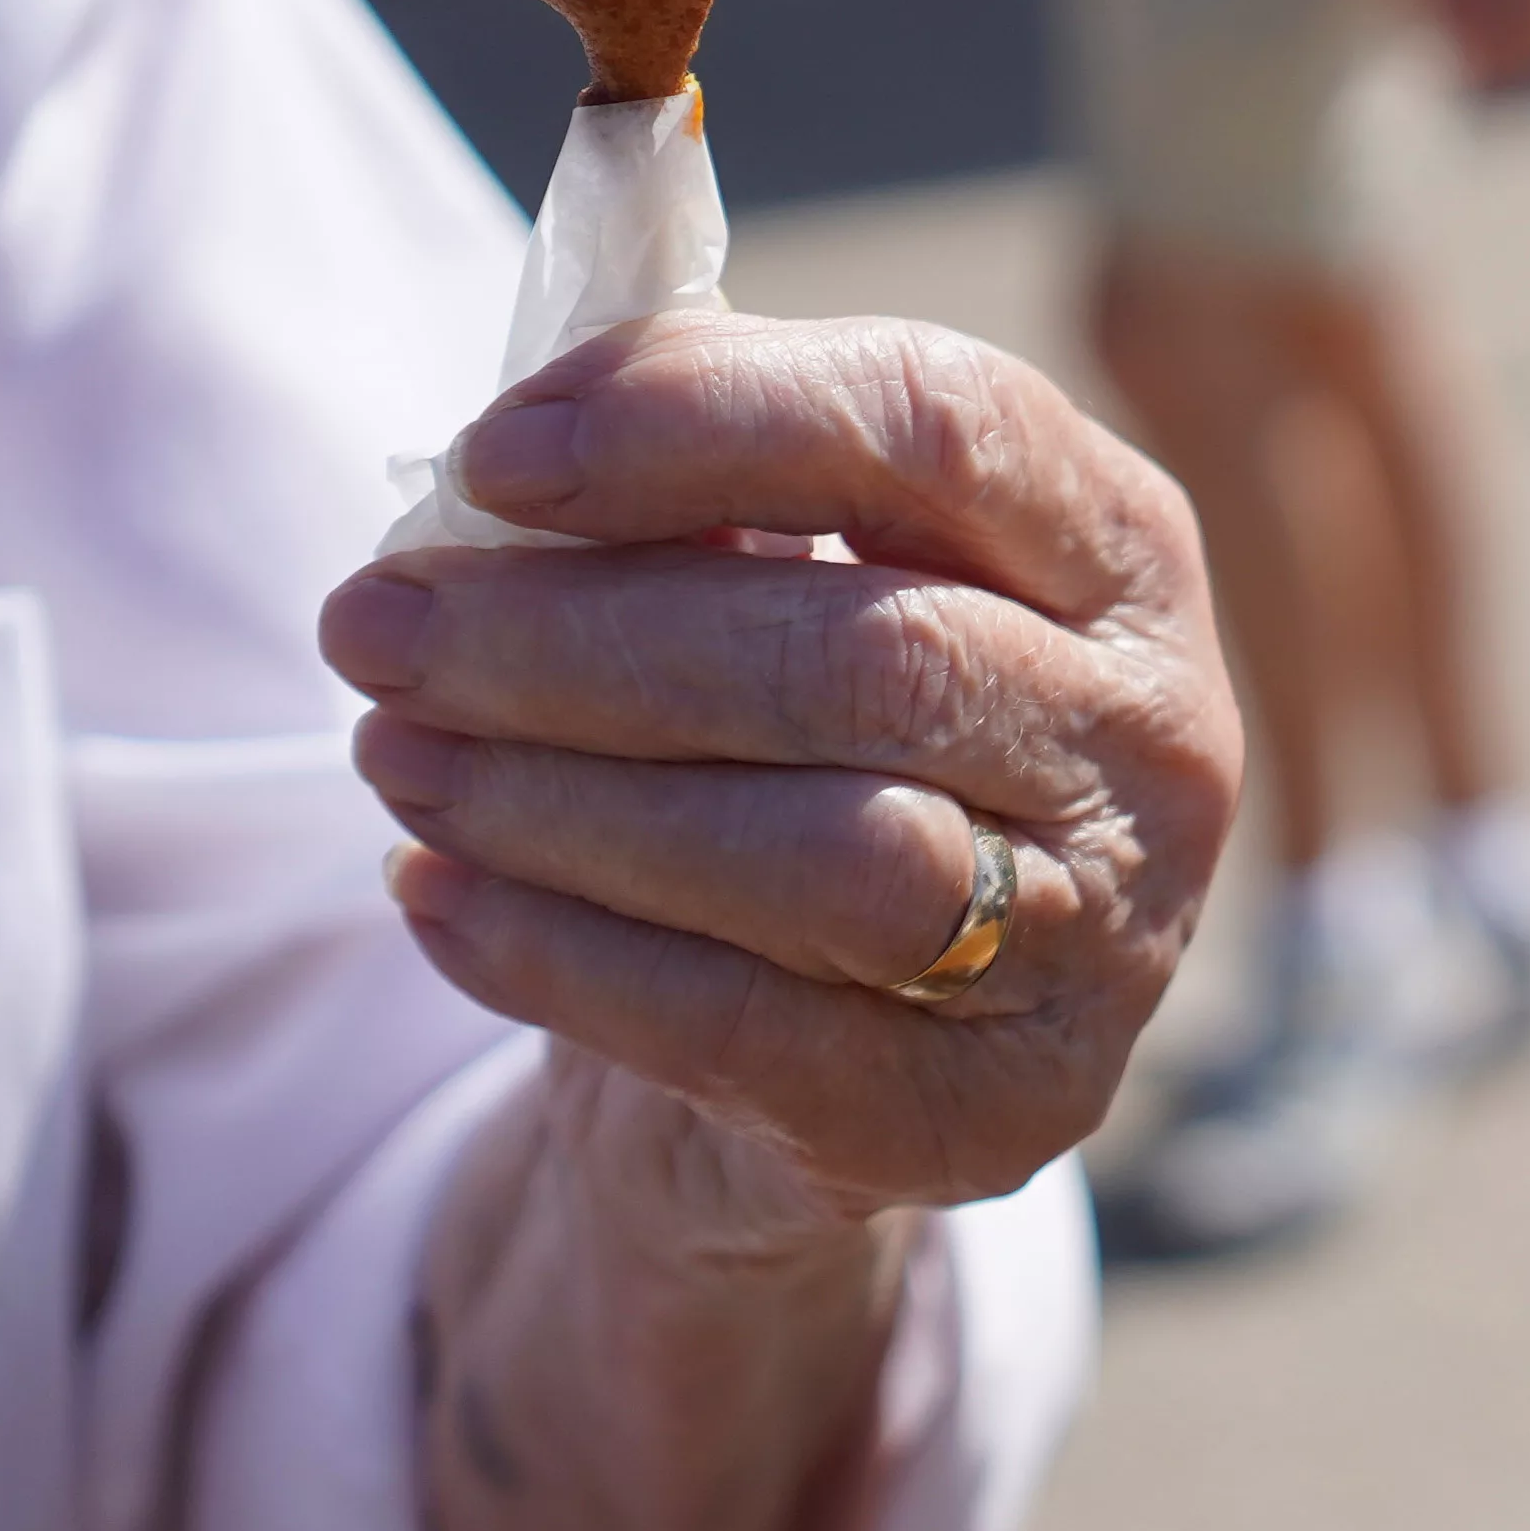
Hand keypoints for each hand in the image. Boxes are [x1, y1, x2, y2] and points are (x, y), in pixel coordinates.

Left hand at [320, 312, 1238, 1222]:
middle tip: (374, 628)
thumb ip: (701, 476)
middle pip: (866, 657)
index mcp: (1120, 547)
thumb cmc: (799, 753)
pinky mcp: (994, 1117)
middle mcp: (1155, 738)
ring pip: (831, 856)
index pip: (943, 424)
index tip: (491, 457)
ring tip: (393, 755)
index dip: (705, 418)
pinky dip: (563, 954)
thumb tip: (532, 413)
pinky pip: (755, 1029)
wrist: (842, 1058)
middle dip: (580, 636)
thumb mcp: (784, 579)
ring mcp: (1102, 941)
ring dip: (566, 800)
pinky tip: (431, 889)